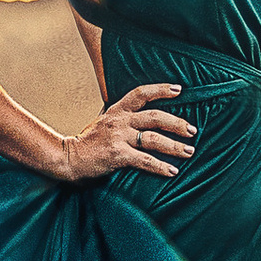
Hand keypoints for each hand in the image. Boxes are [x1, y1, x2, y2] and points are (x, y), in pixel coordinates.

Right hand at [51, 82, 195, 185]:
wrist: (68, 158)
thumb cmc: (87, 142)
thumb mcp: (103, 122)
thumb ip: (121, 118)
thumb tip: (142, 118)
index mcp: (116, 111)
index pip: (141, 94)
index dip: (160, 89)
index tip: (179, 89)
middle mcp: (119, 121)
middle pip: (155, 117)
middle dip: (177, 123)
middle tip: (192, 130)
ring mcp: (118, 138)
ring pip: (153, 139)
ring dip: (174, 146)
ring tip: (189, 152)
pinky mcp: (117, 155)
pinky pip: (145, 160)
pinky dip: (160, 166)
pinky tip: (172, 171)